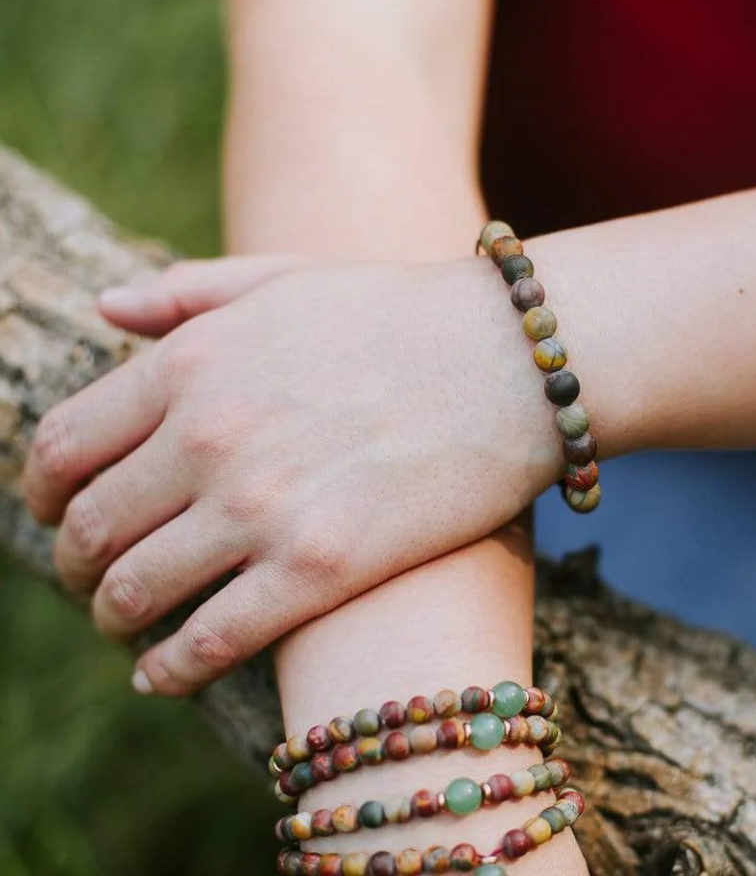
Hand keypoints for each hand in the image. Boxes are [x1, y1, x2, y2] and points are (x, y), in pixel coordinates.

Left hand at [21, 254, 560, 693]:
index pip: (62, 446)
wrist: (512, 362)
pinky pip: (209, 641)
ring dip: (114, 618)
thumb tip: (105, 306)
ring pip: (136, 592)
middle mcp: (209, 438)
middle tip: (90, 580)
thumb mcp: (285, 278)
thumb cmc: (401, 314)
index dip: (40, 492)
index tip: (53, 514)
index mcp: (190, 364)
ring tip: (126, 624)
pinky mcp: (321, 569)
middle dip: (74, 564)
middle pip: (89, 528)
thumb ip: (187, 291)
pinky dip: (168, 669)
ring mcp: (263, 508)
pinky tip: (161, 674)